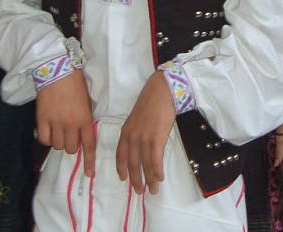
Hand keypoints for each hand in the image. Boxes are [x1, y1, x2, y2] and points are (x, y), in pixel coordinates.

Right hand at [36, 69, 95, 175]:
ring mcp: (55, 122)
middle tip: (70, 135)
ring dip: (59, 141)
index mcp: (85, 118)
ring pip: (58, 146)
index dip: (89, 160)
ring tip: (58, 129)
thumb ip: (85, 119)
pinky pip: (44, 139)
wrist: (56, 69)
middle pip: (72, 149)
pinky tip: (48, 130)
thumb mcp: (86, 101)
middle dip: (72, 145)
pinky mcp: (41, 119)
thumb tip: (83, 133)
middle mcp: (71, 124)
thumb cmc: (75, 83)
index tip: (89, 173)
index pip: (89, 144)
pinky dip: (47, 137)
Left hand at [116, 71, 175, 193]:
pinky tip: (160, 178)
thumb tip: (140, 142)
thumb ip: (135, 130)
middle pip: (132, 163)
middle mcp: (132, 137)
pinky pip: (155, 160)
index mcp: (126, 131)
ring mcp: (144, 139)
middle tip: (139, 191)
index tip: (124, 179)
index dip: (122, 168)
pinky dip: (157, 171)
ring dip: (149, 179)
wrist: (161, 91)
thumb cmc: (151, 101)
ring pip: (145, 165)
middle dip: (135, 179)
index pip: (120, 155)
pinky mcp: (156, 139)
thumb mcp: (136, 116)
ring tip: (152, 189)